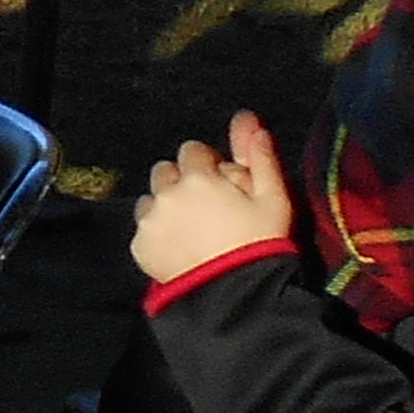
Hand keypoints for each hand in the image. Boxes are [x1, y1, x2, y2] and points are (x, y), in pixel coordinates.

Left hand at [131, 112, 296, 283]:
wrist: (237, 293)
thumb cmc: (261, 243)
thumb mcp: (273, 198)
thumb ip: (258, 156)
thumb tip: (248, 119)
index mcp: (198, 177)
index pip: (192, 150)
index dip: (207, 165)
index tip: (220, 185)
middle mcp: (166, 193)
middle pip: (166, 172)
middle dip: (182, 181)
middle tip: (205, 207)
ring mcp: (149, 221)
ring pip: (151, 199)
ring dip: (166, 206)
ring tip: (191, 229)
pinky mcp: (140, 246)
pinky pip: (144, 229)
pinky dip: (157, 233)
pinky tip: (180, 247)